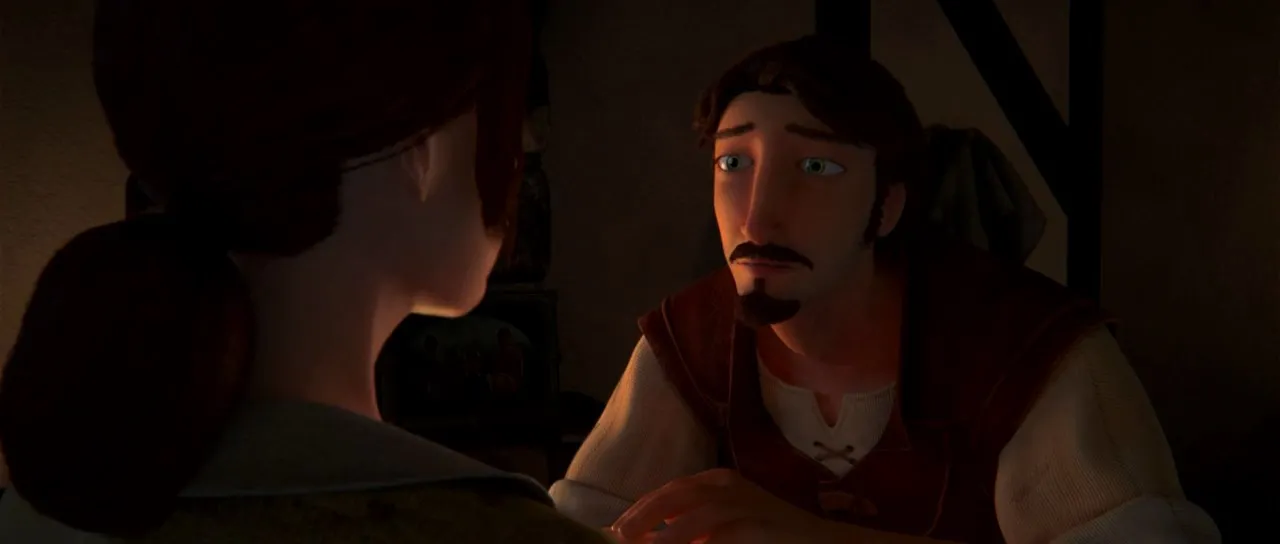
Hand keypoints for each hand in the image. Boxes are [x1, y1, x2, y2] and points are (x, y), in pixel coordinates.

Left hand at [610, 468, 852, 543]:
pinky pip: (720, 537)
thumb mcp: (729, 527)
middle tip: (618, 535)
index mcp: (720, 482)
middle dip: (644, 514)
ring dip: (665, 533)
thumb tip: (654, 539)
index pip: (672, 490)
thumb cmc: (773, 538)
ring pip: (696, 513)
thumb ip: (695, 529)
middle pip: (677, 494)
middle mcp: (730, 487)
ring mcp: (746, 505)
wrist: (826, 543)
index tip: (617, 528)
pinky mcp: (758, 527)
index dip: (642, 507)